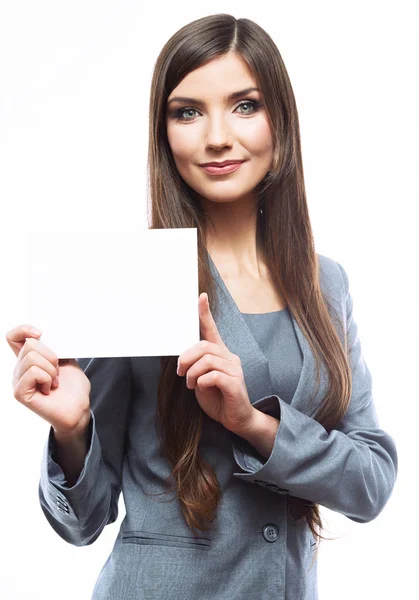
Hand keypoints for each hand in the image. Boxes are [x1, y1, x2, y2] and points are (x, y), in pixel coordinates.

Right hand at [6, 324, 90, 435]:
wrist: (79, 408)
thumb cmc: (73, 387)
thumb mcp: (66, 359)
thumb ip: (54, 346)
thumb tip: (46, 333)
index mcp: (28, 359)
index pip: (13, 337)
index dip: (23, 329)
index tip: (40, 333)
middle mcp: (20, 369)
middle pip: (29, 345)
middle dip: (51, 356)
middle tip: (57, 372)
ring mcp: (18, 381)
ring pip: (32, 358)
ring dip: (51, 369)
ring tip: (54, 381)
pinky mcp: (20, 393)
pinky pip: (33, 372)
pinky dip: (48, 378)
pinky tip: (49, 389)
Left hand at [177, 293, 254, 434]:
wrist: (237, 420)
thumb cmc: (217, 399)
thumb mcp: (201, 380)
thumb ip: (196, 366)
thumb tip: (184, 360)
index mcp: (221, 354)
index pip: (212, 329)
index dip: (205, 313)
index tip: (201, 297)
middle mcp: (230, 357)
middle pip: (204, 346)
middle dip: (186, 358)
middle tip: (180, 373)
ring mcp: (235, 370)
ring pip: (207, 360)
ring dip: (193, 373)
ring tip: (191, 384)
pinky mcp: (235, 383)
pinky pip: (214, 375)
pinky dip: (202, 381)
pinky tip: (201, 388)